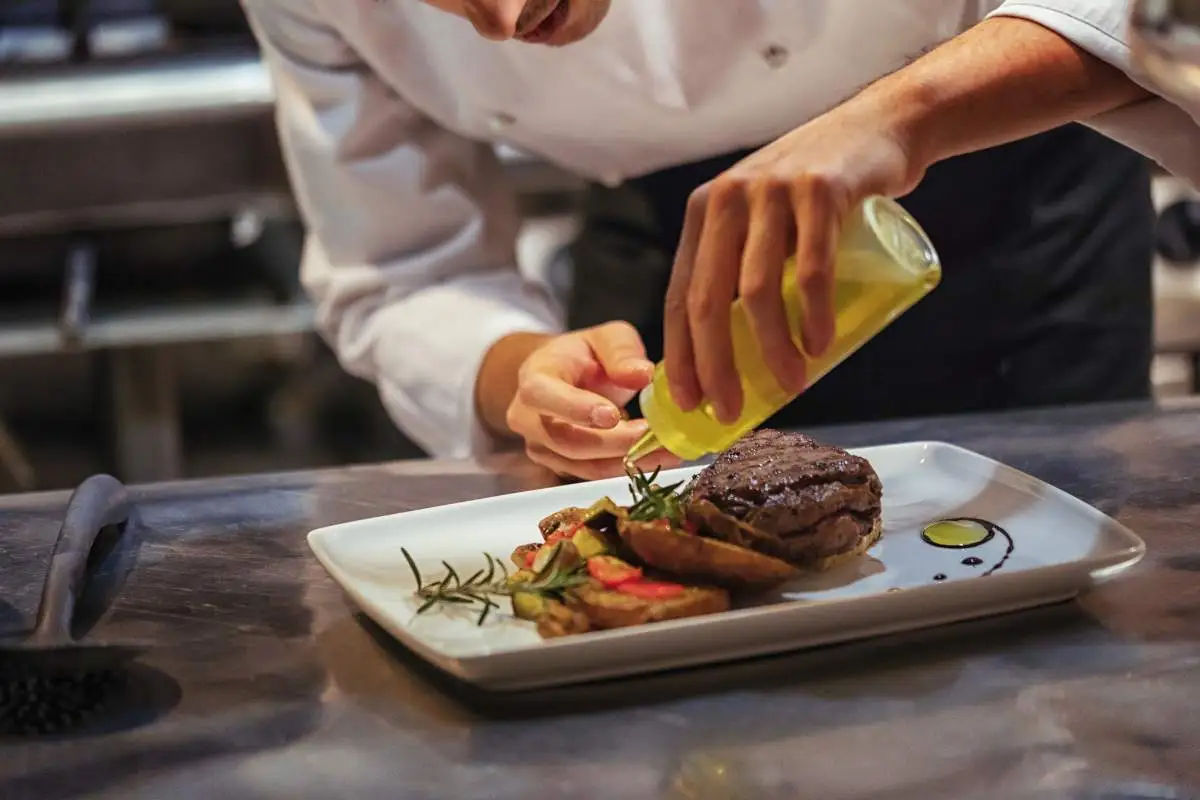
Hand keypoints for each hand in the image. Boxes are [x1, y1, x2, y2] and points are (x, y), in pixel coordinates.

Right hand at [505, 322, 680, 479]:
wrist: (562, 378)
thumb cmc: (583, 355)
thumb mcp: (605, 338)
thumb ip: (621, 351)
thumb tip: (642, 374)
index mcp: (533, 378)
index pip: (542, 395)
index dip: (575, 408)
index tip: (612, 415)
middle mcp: (528, 419)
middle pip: (567, 441)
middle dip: (615, 443)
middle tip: (655, 435)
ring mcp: (542, 447)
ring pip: (584, 465)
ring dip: (629, 460)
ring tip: (669, 449)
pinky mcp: (561, 467)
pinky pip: (596, 473)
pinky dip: (629, 467)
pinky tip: (659, 455)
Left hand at [662, 100, 922, 422]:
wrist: (880, 128)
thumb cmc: (820, 194)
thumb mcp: (765, 222)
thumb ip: (745, 270)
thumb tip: (735, 360)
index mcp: (705, 213)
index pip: (680, 296)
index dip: (681, 356)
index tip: (690, 405)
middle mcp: (728, 199)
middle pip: (709, 301)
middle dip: (715, 367)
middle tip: (731, 412)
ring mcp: (772, 191)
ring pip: (757, 291)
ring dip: (771, 350)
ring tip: (791, 386)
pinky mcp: (820, 189)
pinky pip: (810, 268)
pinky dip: (812, 315)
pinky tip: (818, 345)